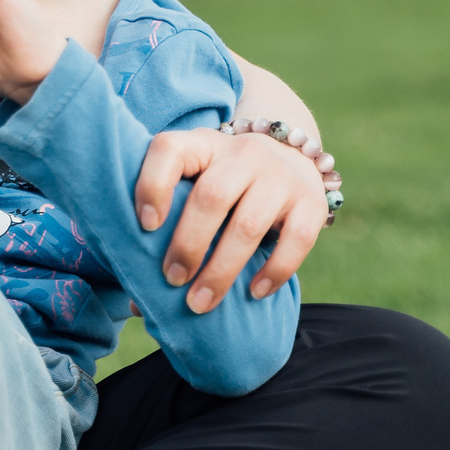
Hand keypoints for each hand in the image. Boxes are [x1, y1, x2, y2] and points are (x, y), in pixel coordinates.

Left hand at [135, 128, 324, 310]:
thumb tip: (138, 304)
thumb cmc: (224, 181)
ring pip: (248, 225)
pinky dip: (274, 271)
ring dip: (221, 270)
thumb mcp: (197, 181)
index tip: (146, 226)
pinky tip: (254, 292)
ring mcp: (280, 176)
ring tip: (200, 302)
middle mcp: (243, 154)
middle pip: (211, 196)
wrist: (290, 155)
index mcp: (204, 144)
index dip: (152, 185)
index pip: (170, 150)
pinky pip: (295, 241)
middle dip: (188, 245)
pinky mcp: (311, 202)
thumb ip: (169, 226)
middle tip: (173, 279)